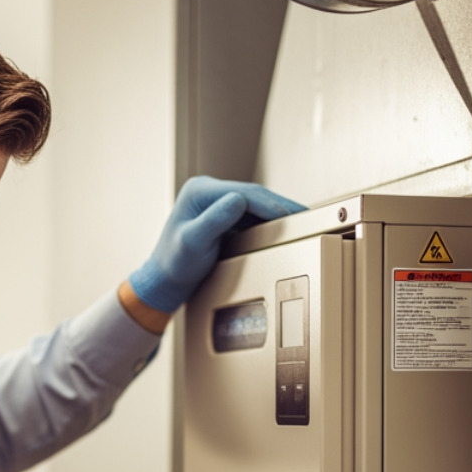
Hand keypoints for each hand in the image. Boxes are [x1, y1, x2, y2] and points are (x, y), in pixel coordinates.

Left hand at [128, 177, 305, 313]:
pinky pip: (249, 214)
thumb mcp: (193, 243)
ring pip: (254, 203)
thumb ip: (214, 221)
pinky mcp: (220, 213)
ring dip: (276, 212)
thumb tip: (238, 200)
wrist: (164, 280)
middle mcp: (207, 190)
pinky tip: (282, 228)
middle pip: (253, 195)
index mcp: (200, 191)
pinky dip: (265, 220)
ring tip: (301, 221)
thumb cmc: (174, 264)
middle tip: (307, 216)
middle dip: (279, 206)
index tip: (292, 215)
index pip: (244, 193)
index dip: (271, 204)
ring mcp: (214, 201)